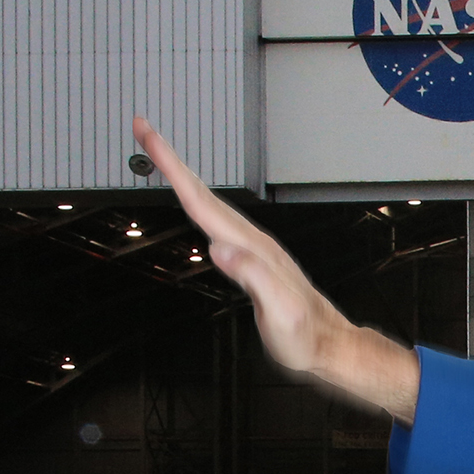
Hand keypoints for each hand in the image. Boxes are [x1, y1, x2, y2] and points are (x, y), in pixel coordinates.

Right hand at [132, 119, 420, 422]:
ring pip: (211, 203)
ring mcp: (253, 246)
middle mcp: (252, 240)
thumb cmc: (304, 334)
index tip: (150, 137)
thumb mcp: (279, 312)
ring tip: (161, 156)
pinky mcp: (254, 257)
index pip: (202, 201)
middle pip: (203, 192)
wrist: (329, 344)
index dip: (173, 168)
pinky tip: (195, 205)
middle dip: (171, 159)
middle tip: (144, 129)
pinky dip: (199, 203)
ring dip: (183, 177)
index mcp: (250, 247)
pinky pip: (218, 221)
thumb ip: (254, 278)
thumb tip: (220, 249)